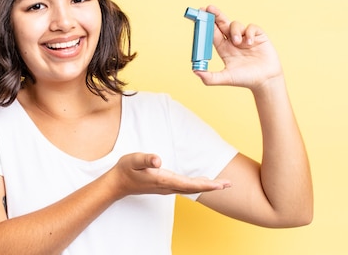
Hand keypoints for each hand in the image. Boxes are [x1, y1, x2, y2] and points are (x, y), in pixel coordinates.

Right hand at [110, 153, 230, 197]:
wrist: (118, 183)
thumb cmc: (126, 170)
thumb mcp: (133, 160)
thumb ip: (145, 159)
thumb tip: (158, 159)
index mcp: (163, 180)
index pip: (189, 184)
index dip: (206, 185)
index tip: (220, 184)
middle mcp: (167, 186)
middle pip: (194, 188)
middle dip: (212, 186)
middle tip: (229, 184)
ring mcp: (166, 188)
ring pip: (191, 189)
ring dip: (206, 186)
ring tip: (221, 184)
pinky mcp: (165, 186)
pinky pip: (185, 187)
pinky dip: (197, 186)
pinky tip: (202, 183)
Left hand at [193, 5, 283, 90]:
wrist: (266, 81)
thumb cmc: (245, 80)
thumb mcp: (226, 78)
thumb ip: (210, 77)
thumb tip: (195, 71)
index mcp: (223, 48)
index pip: (212, 33)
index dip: (206, 24)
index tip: (200, 14)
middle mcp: (232, 41)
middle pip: (222, 23)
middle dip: (215, 15)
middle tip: (209, 8)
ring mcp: (245, 37)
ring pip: (235, 24)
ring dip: (234, 31)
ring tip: (238, 42)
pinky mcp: (257, 36)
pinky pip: (251, 27)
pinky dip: (249, 32)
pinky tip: (250, 43)